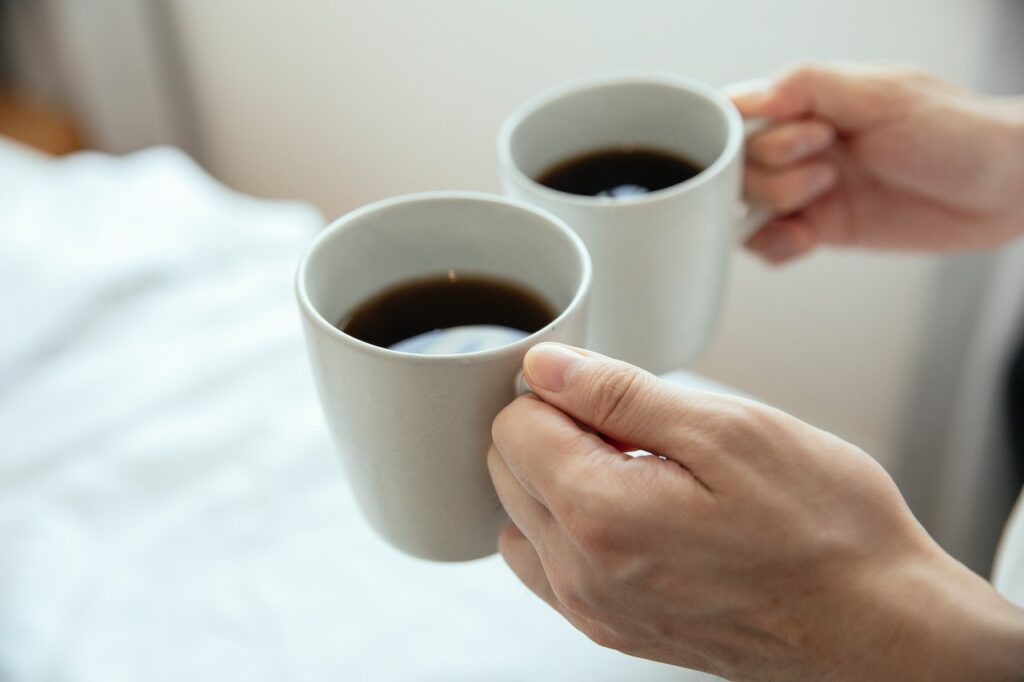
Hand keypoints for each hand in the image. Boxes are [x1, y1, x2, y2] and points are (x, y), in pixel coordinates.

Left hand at [488, 343, 1023, 680]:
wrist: (880, 624)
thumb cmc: (825, 527)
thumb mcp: (727, 430)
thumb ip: (617, 394)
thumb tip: (546, 367)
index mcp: (600, 513)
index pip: (514, 424)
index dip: (560, 391)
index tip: (613, 394)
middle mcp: (580, 573)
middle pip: (506, 469)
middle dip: (554, 431)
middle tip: (636, 430)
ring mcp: (593, 610)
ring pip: (521, 516)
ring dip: (559, 479)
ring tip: (638, 471)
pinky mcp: (612, 629)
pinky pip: (548, 565)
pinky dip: (570, 525)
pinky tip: (634, 512)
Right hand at [732, 62, 1023, 262]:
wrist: (1003, 191)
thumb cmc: (957, 132)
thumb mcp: (881, 96)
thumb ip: (809, 86)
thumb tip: (748, 97)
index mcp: (809, 101)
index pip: (738, 113)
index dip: (744, 133)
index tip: (792, 137)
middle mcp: (801, 144)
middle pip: (738, 165)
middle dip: (771, 170)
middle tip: (826, 165)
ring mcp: (808, 189)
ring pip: (746, 206)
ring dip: (775, 206)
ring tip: (826, 193)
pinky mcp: (821, 229)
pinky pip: (767, 246)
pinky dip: (776, 246)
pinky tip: (806, 240)